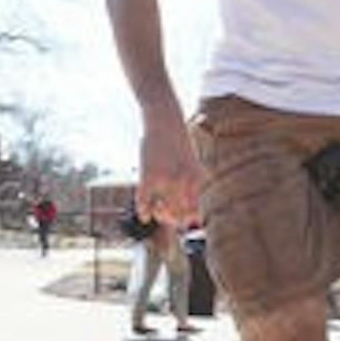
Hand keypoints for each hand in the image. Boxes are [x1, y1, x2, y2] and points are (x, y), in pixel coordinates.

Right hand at [137, 107, 202, 225]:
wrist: (165, 120)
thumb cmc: (179, 142)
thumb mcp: (193, 163)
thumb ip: (194, 184)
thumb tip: (195, 213)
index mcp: (196, 180)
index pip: (194, 211)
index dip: (189, 219)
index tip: (185, 219)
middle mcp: (182, 182)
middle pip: (179, 216)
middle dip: (174, 219)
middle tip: (168, 212)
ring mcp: (164, 180)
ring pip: (162, 212)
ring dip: (159, 215)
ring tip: (157, 209)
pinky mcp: (147, 176)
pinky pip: (144, 202)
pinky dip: (144, 212)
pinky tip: (144, 216)